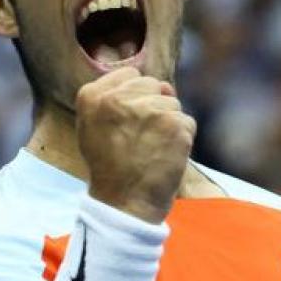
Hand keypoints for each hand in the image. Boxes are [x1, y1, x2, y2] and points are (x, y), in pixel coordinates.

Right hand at [77, 68, 195, 223]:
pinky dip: (182, 140)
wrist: (124, 206)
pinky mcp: (173, 124)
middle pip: (154, 85)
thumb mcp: (94, 128)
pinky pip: (188, 122)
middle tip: (140, 140)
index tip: (128, 123)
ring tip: (151, 150)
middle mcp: (117, 98)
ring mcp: (148, 109)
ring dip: (169, 125)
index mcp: (92, 96)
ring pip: (173, 104)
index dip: (135, 97)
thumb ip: (117, 99)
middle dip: (153, 108)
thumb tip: (162, 85)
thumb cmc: (110, 169)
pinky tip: (165, 156)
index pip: (130, 74)